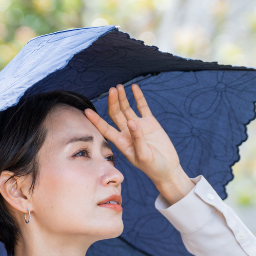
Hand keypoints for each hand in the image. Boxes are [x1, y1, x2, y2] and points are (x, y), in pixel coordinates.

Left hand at [85, 84, 194, 204]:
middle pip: (116, 114)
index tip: (87, 111)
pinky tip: (134, 87)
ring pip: (126, 108)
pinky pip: (142, 107)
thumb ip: (138, 139)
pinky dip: (138, 97)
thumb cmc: (154, 167)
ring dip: (122, 98)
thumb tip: (132, 122)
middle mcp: (127, 132)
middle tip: (112, 90)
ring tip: (118, 87)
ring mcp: (138, 126)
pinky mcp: (150, 123)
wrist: (167, 169)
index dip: (96, 120)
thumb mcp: (144, 155)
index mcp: (122, 142)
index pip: (106, 129)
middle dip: (113, 102)